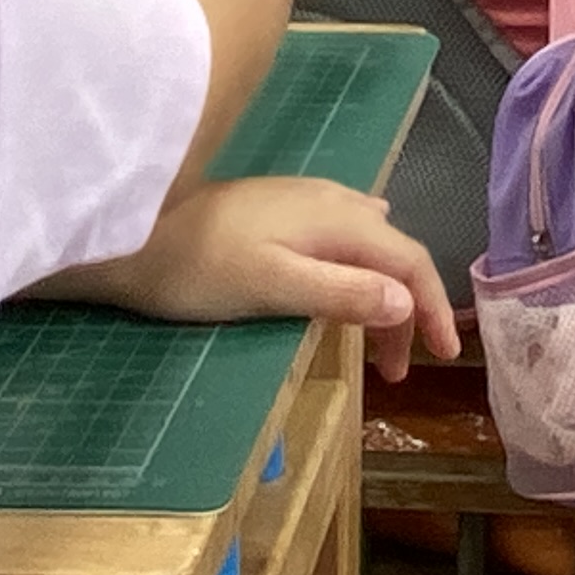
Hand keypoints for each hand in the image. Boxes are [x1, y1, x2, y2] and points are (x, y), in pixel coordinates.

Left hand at [131, 179, 459, 382]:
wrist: (131, 236)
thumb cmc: (199, 267)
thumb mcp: (273, 287)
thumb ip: (341, 292)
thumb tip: (405, 301)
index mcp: (337, 218)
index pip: (409, 259)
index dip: (431, 306)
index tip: (443, 357)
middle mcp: (331, 200)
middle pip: (392, 255)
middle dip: (405, 312)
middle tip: (394, 373)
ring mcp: (304, 202)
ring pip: (367, 249)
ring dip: (380, 298)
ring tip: (371, 348)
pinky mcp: (279, 212)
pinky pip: (342, 243)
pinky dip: (357, 278)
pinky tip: (344, 293)